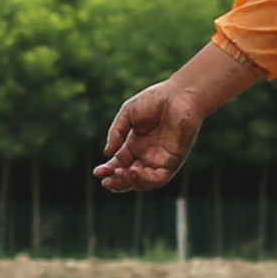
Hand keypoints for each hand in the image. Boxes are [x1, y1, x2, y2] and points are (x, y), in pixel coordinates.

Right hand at [95, 77, 205, 192]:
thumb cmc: (155, 100)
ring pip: (143, 182)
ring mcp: (160, 159)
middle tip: (106, 181)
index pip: (120, 164)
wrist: (179, 95)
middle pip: (130, 177)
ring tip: (119, 174)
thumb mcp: (127, 114)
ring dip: (130, 182)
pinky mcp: (173, 161)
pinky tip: (134, 172)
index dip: (108, 170)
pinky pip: (159, 179)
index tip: (97, 172)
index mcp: (135, 144)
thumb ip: (116, 133)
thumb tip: (107, 153)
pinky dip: (146, 180)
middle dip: (117, 182)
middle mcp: (147, 155)